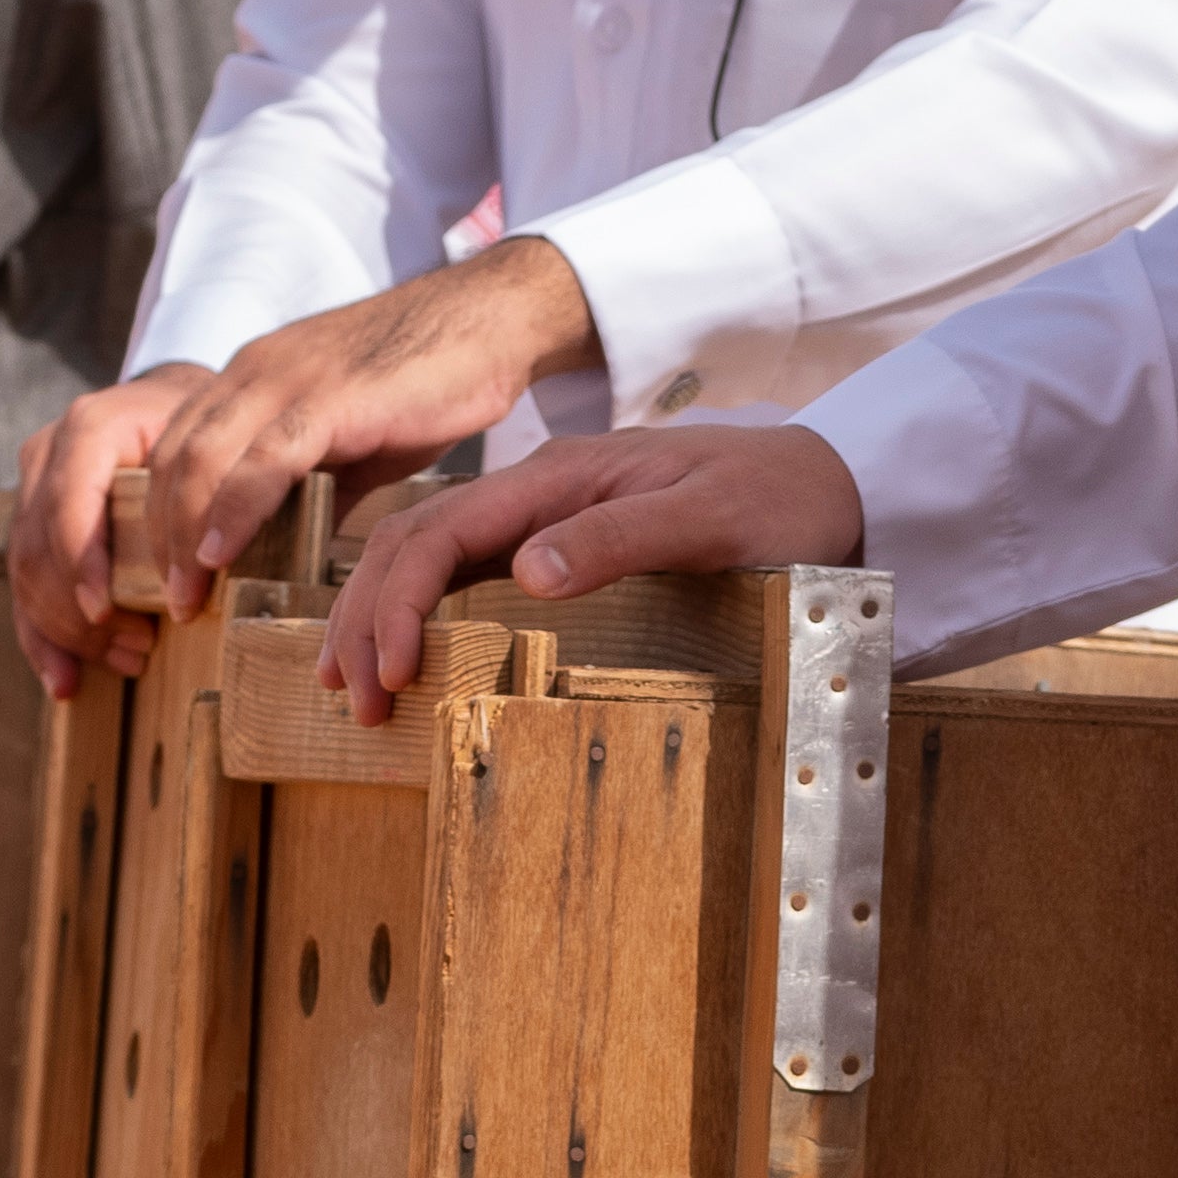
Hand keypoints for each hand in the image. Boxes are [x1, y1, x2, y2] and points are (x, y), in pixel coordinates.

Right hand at [9, 366, 218, 688]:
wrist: (167, 403)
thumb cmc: (199, 431)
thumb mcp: (211, 445)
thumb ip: (206, 491)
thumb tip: (214, 562)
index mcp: (90, 429)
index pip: (67, 504)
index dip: (80, 563)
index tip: (105, 612)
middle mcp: (49, 454)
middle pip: (39, 548)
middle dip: (80, 612)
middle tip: (136, 648)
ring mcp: (32, 488)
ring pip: (25, 573)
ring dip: (69, 631)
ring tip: (124, 661)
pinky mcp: (28, 522)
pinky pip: (23, 589)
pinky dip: (43, 640)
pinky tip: (66, 682)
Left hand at [109, 247, 605, 655]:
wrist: (491, 320)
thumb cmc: (428, 379)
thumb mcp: (355, 440)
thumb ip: (315, 486)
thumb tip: (292, 546)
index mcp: (252, 378)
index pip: (175, 449)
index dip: (159, 517)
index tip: (164, 577)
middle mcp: (254, 370)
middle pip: (170, 459)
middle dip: (156, 537)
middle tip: (165, 602)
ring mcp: (289, 378)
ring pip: (202, 458)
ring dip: (183, 535)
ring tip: (185, 596)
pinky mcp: (332, 396)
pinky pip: (263, 457)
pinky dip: (233, 508)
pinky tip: (221, 555)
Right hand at [321, 418, 867, 706]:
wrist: (827, 483)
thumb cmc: (775, 499)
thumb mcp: (710, 518)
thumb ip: (622, 537)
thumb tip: (526, 572)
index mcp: (557, 476)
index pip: (440, 531)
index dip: (398, 601)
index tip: (391, 672)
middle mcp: (536, 494)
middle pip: (413, 544)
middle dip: (365, 618)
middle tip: (350, 701)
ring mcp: (543, 522)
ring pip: (428, 560)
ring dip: (378, 619)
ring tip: (351, 689)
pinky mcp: (559, 549)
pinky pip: (464, 579)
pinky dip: (418, 617)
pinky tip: (404, 661)